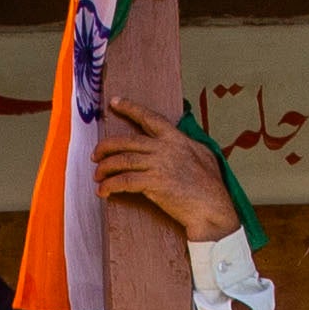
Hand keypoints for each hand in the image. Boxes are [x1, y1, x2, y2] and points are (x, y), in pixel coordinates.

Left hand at [92, 109, 242, 242]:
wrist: (212, 207)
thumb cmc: (210, 185)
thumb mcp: (203, 155)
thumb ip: (187, 145)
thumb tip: (181, 142)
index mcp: (176, 139)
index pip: (149, 118)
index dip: (130, 108)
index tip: (114, 102)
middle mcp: (165, 148)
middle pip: (126, 141)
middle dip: (106, 146)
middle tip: (96, 154)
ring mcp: (158, 165)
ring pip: (122, 161)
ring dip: (105, 168)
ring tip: (97, 176)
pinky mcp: (154, 183)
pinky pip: (124, 181)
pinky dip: (110, 186)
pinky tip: (104, 191)